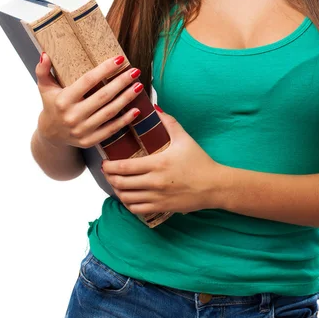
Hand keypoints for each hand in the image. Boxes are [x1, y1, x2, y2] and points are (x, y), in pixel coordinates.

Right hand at [35, 53, 143, 148]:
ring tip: (139, 85)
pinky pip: (111, 129)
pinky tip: (137, 109)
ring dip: (127, 98)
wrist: (51, 135)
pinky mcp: (90, 140)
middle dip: (121, 82)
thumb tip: (45, 54)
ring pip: (110, 112)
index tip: (120, 59)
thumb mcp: (44, 87)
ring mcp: (82, 130)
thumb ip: (43, 70)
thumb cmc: (52, 105)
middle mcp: (72, 116)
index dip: (105, 69)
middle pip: (103, 96)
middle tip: (135, 71)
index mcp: (63, 100)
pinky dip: (125, 120)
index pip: (88, 81)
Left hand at [102, 107, 220, 215]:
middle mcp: (154, 182)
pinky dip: (128, 203)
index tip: (105, 162)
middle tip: (107, 172)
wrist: (213, 186)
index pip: (124, 167)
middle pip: (121, 183)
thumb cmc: (199, 161)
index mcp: (157, 164)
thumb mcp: (184, 138)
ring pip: (126, 198)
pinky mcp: (161, 208)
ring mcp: (156, 197)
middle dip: (110, 177)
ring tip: (115, 183)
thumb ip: (169, 122)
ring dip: (117, 190)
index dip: (110, 166)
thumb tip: (155, 108)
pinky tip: (127, 196)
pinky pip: (136, 209)